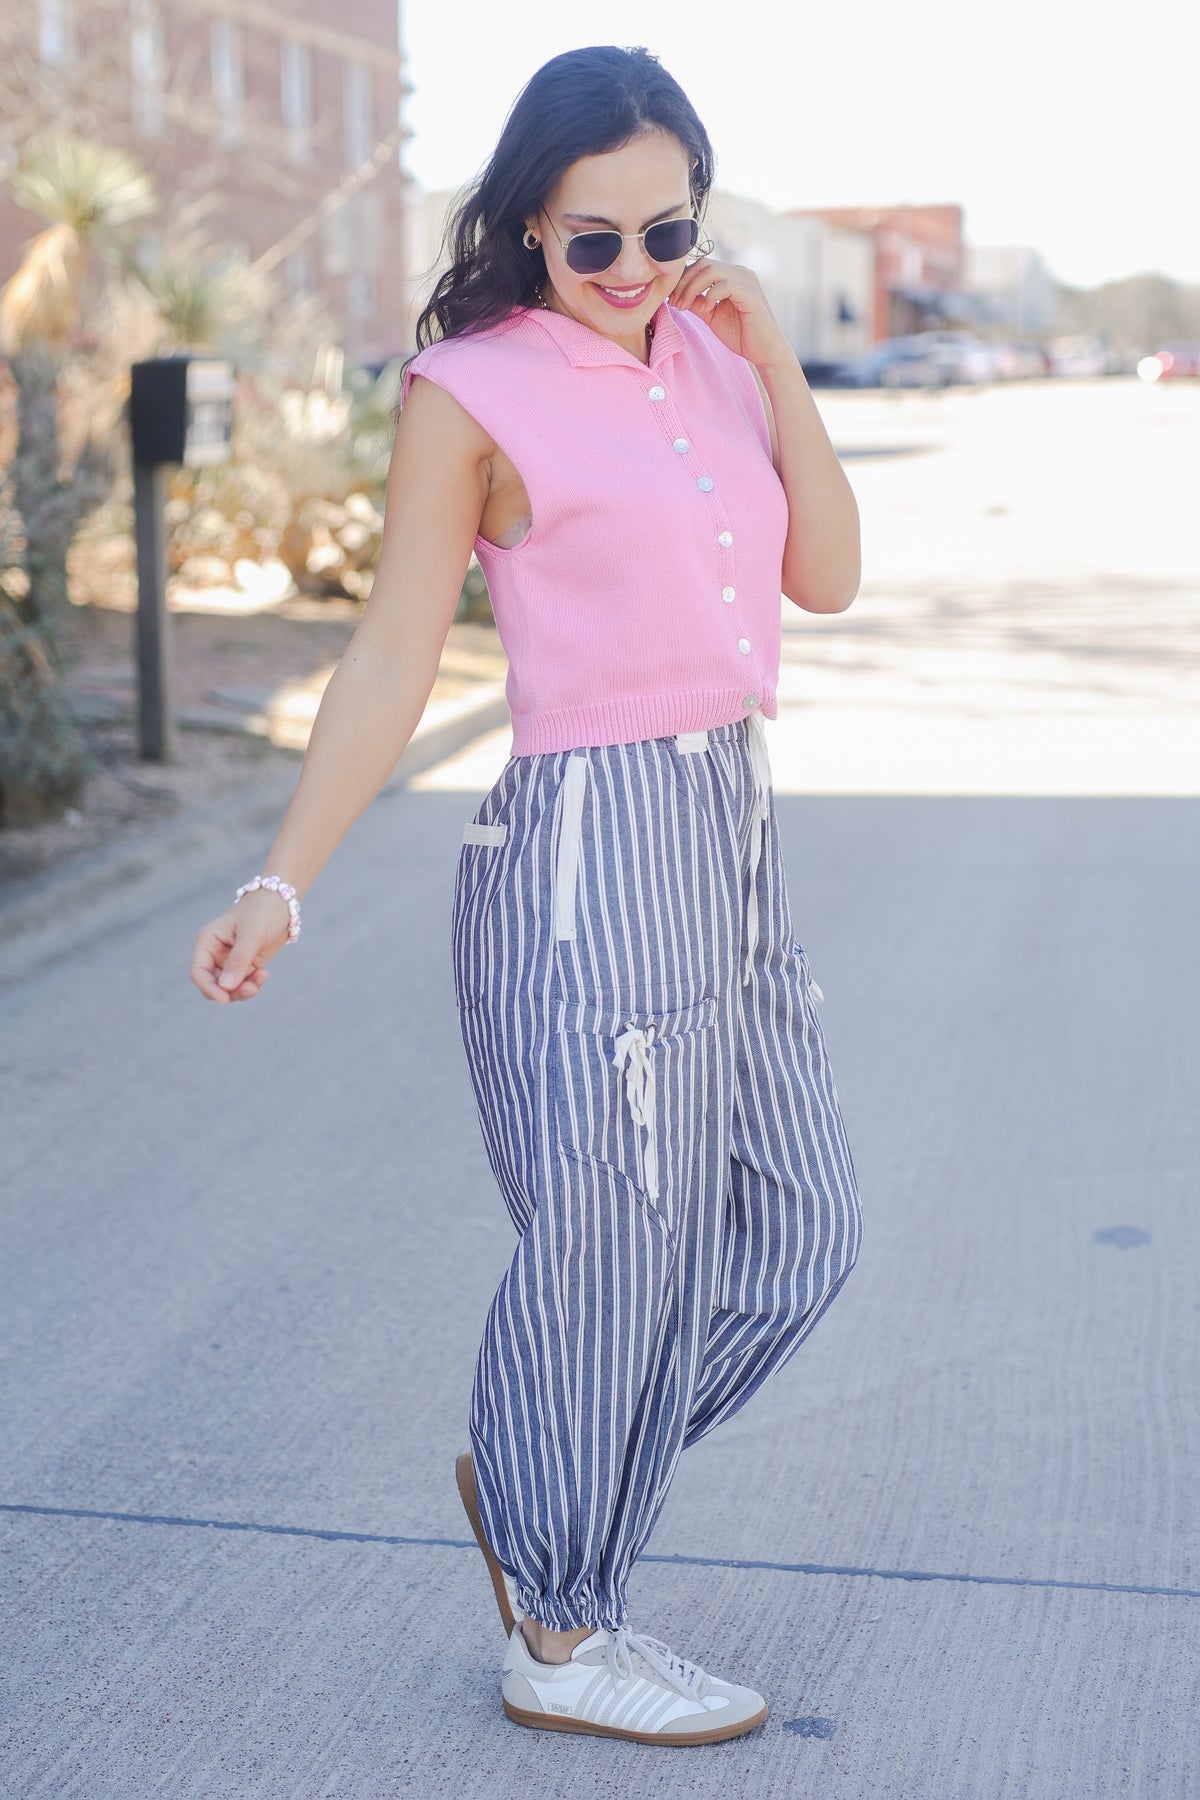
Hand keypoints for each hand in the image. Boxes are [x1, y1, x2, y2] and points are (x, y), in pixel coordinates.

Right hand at [190, 891, 289, 1004]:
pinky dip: (253, 984)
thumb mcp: (252, 934)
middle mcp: (215, 952)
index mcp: (208, 940)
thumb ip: (239, 960)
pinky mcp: (246, 964)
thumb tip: (225, 987)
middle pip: (213, 984)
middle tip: (251, 988)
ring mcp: (230, 959)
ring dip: (244, 990)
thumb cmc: (263, 910)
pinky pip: (243, 983)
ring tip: (262, 978)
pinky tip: (264, 974)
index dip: (209, 988)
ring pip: (228, 987)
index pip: (199, 971)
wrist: (283, 901)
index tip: (225, 1000)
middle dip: (230, 991)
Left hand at [668, 256, 794, 371]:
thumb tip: (676, 295)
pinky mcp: (751, 293)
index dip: (683, 280)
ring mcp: (747, 281)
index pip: (701, 266)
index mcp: (731, 276)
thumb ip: (697, 303)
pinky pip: (725, 284)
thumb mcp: (712, 317)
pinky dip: (710, 295)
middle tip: (675, 303)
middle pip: (703, 264)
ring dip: (692, 288)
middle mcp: (740, 273)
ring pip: (711, 270)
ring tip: (685, 306)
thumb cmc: (741, 335)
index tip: (671, 299)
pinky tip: (707, 310)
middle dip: (684, 283)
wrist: (765, 352)